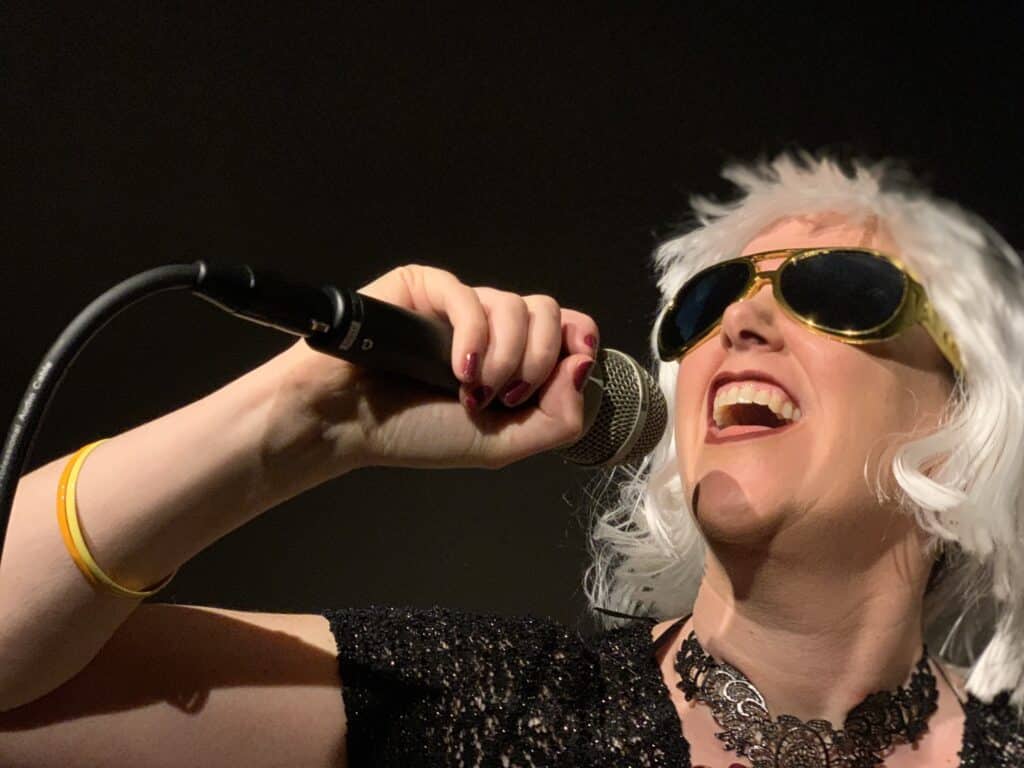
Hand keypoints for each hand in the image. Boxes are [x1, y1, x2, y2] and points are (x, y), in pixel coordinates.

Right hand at [274, 264, 598, 470]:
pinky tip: (457, 369)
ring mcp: (459, 305)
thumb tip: (583, 363)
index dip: (578, 338)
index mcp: (511, 358)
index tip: (576, 362)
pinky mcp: (426, 286)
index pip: (566, 327)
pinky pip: (470, 297)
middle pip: (548, 312)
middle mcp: (490, 327)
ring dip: (505, 357)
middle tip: (505, 397)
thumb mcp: (500, 445)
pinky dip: (474, 337)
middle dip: (538, 360)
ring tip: (472, 390)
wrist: (347, 424)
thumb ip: (558, 418)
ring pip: (516, 305)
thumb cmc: (414, 433)